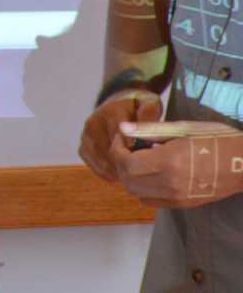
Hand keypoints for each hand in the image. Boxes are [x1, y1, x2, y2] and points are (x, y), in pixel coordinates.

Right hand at [79, 91, 160, 181]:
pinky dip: (109, 173)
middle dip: (128, 164)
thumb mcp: (148, 103)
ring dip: (119, 171)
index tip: (145, 160)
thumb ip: (149, 114)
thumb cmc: (137, 106)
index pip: (121, 139)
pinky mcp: (83, 147)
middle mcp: (94, 123)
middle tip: (143, 170)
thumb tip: (144, 131)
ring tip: (134, 170)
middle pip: (112, 154)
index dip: (134, 153)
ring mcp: (86, 136)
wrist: (118, 102)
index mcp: (111, 112)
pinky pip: (96, 167)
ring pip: (104, 164)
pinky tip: (122, 169)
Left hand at [110, 128, 242, 208]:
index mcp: (169, 162)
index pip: (125, 163)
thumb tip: (123, 128)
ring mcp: (177, 197)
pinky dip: (143, 189)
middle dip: (121, 162)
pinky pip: (152, 202)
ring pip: (137, 193)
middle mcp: (170, 184)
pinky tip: (152, 173)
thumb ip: (150, 130)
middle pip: (127, 180)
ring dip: (130, 177)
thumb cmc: (217, 140)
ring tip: (139, 159)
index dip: (117, 149)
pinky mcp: (183, 204)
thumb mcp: (183, 128)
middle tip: (128, 146)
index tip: (122, 137)